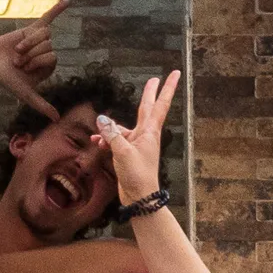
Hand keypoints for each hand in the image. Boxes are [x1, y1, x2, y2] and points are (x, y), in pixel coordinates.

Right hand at [0, 18, 63, 121]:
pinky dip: (57, 9)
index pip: (52, 57)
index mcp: (48, 66)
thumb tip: (57, 120)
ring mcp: (39, 40)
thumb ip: (42, 104)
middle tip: (17, 60)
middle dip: (31, 52)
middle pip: (48, 45)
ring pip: (43, 34)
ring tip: (16, 50)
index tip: (24, 68)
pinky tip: (67, 1)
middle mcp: (46, 52)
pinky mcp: (30, 28)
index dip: (37, 61)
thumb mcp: (26, 94)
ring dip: (27, 41)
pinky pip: (47, 17)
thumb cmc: (6, 79)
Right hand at [101, 72, 178, 205]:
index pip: (159, 104)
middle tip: (154, 79)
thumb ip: (112, 134)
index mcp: (150, 132)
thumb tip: (102, 119)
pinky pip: (116, 140)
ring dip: (110, 129)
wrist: (140, 197)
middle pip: (146, 109)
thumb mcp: (122, 152)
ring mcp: (138, 144)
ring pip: (123, 127)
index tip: (176, 74)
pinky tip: (97, 142)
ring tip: (99, 134)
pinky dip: (106, 139)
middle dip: (149, 94)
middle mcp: (146, 135)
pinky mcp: (129, 153)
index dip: (167, 88)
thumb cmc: (137, 175)